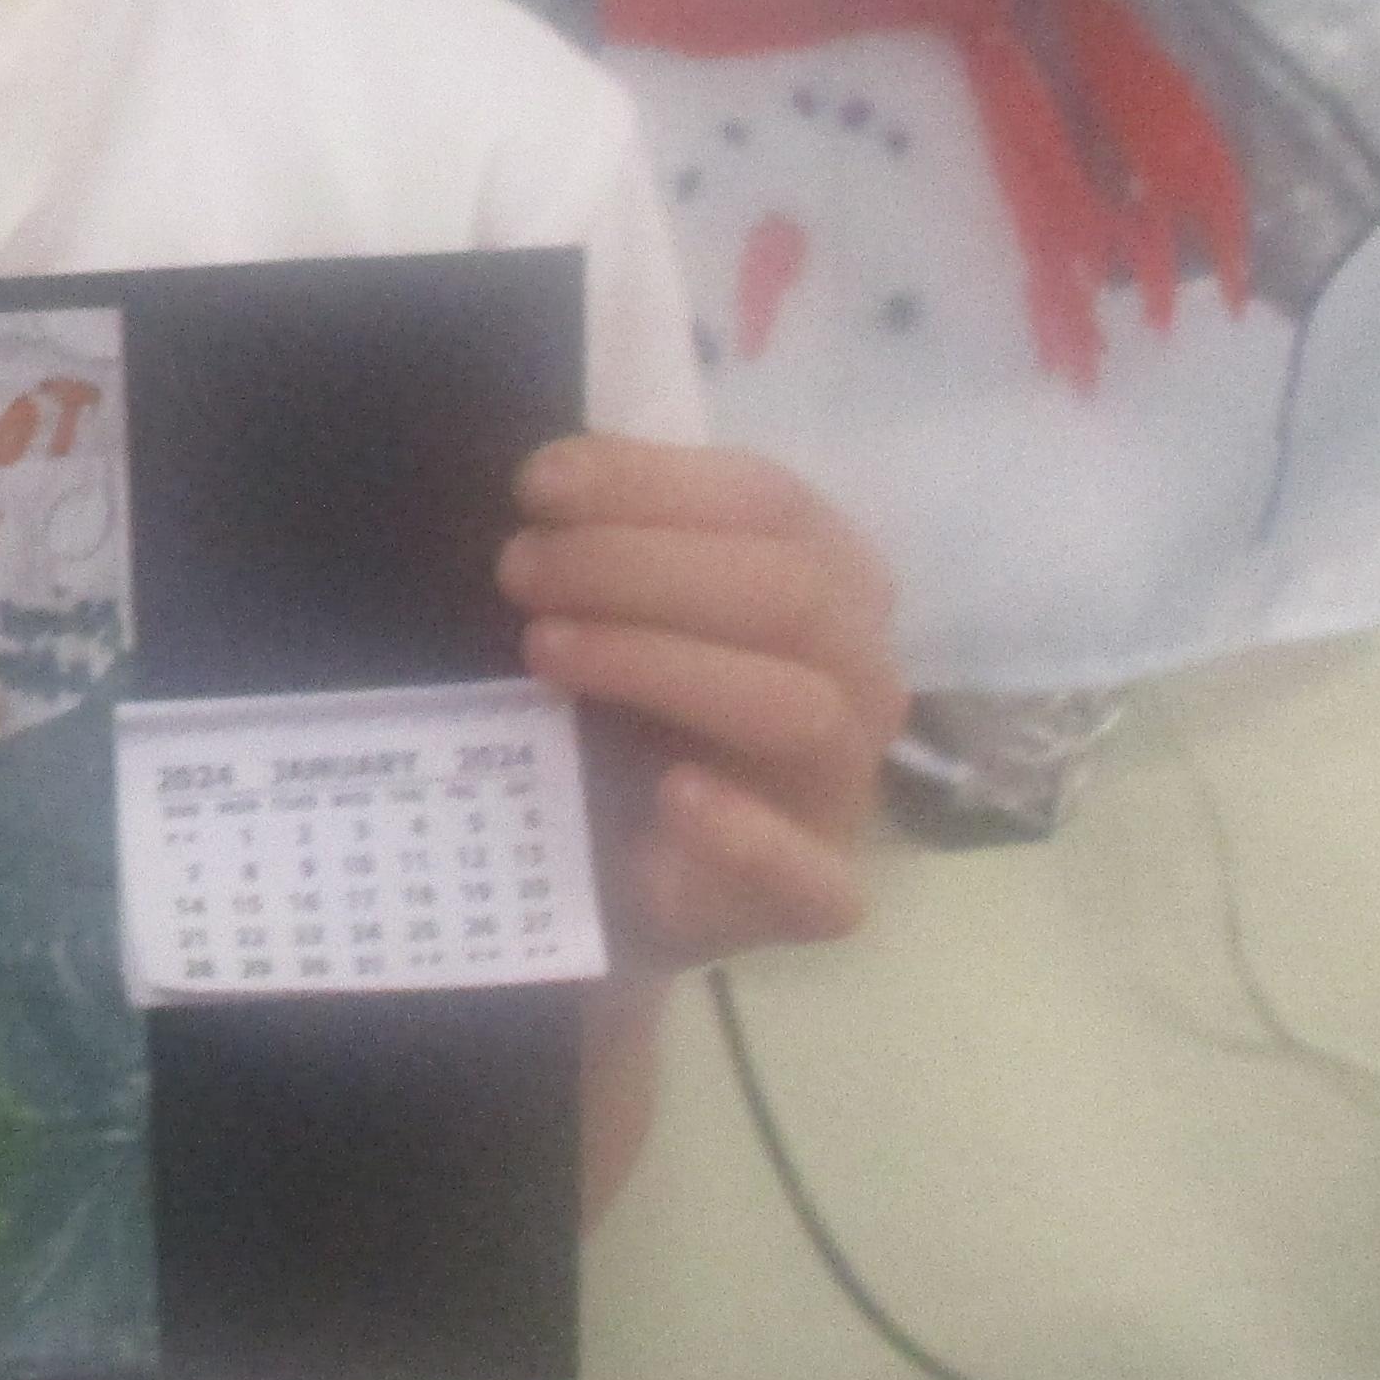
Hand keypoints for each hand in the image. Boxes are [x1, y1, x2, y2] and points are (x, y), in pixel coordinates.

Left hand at [498, 434, 900, 975]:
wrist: (612, 866)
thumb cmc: (624, 709)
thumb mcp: (614, 609)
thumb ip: (607, 540)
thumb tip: (548, 482)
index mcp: (828, 579)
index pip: (769, 502)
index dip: (653, 483)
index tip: (538, 484)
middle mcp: (859, 673)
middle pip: (790, 593)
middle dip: (640, 568)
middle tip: (519, 570)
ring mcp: (844, 789)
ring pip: (800, 707)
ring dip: (664, 665)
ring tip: (546, 649)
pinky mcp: (815, 898)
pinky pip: (816, 877)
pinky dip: (748, 834)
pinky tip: (675, 795)